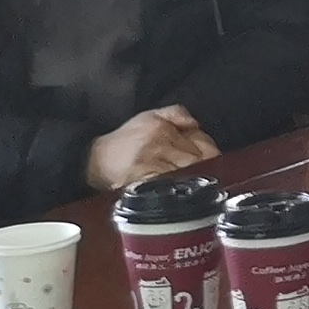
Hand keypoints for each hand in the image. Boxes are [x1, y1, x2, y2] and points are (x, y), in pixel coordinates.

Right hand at [86, 105, 215, 191]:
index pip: (203, 144)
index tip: (214, 163)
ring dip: (193, 182)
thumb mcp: (150, 116)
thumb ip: (177, 113)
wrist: (94, 159)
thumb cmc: (125, 139)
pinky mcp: (142, 182)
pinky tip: (179, 195)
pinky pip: (168, 189)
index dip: (212, 156)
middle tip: (206, 178)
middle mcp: (159, 144)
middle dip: (205, 171)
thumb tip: (196, 123)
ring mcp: (151, 164)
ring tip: (194, 187)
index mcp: (164, 128)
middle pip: (198, 162)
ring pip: (186, 176)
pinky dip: (177, 192)